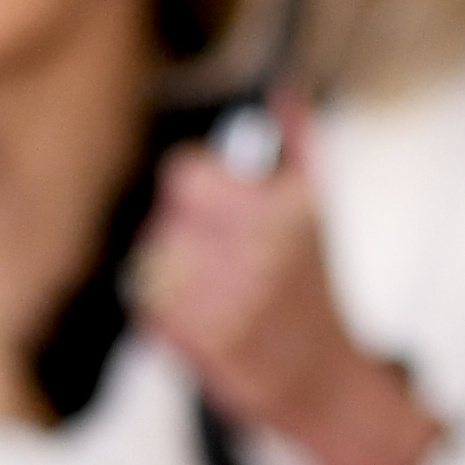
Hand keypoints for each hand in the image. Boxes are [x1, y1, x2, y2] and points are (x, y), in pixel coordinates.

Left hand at [132, 127, 441, 464]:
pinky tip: (189, 311)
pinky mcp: (202, 344)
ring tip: (194, 278)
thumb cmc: (309, 284)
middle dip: (172, 227)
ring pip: (149, 263)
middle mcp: (253, 254)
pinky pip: (147, 308)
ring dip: (161, 268)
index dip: (186, 183)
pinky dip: (157, 308)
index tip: (198, 192)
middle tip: (196, 241)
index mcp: (278, 212)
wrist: (315, 374)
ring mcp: (226, 301)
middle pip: (161, 220)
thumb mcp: (316, 204)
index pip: (182, 177)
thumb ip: (299, 140)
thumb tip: (282, 90)